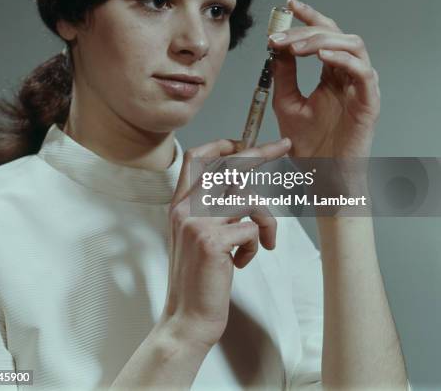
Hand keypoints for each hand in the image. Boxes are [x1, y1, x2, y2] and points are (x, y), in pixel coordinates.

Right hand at [161, 137, 291, 348]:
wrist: (187, 319)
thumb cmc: (198, 278)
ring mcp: (197, 223)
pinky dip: (257, 245)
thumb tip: (242, 187)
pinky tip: (242, 262)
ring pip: (248, 198)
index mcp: (179, 205)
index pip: (197, 158)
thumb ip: (210, 209)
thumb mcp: (196, 236)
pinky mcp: (213, 241)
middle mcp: (185, 208)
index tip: (244, 143)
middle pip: (228, 165)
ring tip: (264, 241)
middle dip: (260, 152)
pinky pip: (252, 228)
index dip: (222, 144)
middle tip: (283, 145)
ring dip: (265, 219)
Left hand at [268, 0, 379, 158]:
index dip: (309, 17)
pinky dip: (344, 59)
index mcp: (331, 74)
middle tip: (279, 38)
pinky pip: (363, 72)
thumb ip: (284, 75)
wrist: (321, 175)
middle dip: (305, 30)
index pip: (324, 34)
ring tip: (295, 47)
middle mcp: (348, 75)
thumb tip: (276, 47)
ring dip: (322, 40)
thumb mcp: (286, 103)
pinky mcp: (369, 102)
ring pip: (353, 45)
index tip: (289, 5)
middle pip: (336, 34)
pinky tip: (323, 57)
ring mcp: (360, 87)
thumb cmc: (308, 144)